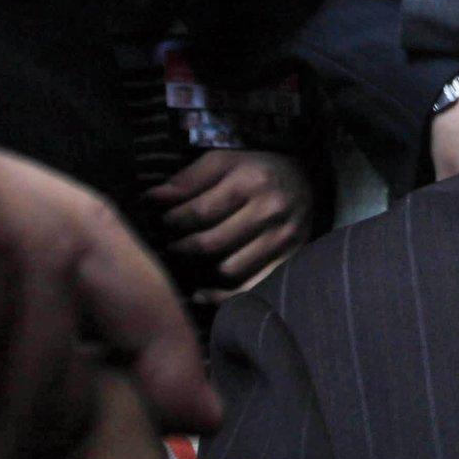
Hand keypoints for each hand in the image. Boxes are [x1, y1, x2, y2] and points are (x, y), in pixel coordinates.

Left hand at [149, 149, 314, 299]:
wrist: (305, 180)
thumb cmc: (256, 170)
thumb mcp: (225, 161)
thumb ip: (189, 178)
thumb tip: (152, 198)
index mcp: (251, 180)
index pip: (200, 212)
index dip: (173, 221)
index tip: (162, 222)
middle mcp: (271, 210)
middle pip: (212, 243)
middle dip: (182, 247)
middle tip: (170, 244)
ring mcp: (283, 239)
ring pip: (228, 269)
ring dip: (201, 270)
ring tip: (190, 260)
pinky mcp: (290, 260)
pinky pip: (250, 289)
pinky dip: (222, 297)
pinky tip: (202, 292)